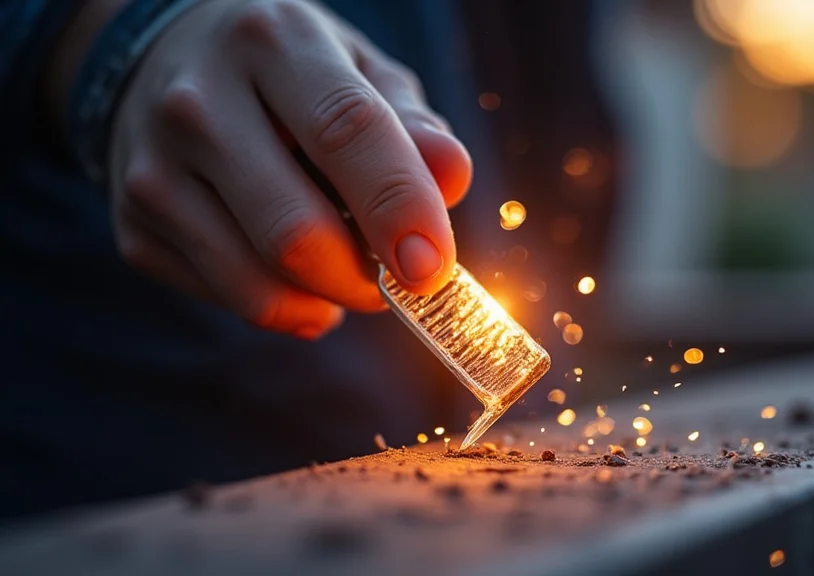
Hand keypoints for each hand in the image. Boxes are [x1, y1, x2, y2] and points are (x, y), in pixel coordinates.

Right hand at [107, 0, 471, 338]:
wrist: (166, 64)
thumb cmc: (290, 74)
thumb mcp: (359, 72)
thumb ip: (411, 124)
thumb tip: (452, 177)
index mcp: (274, 43)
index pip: (346, 131)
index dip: (398, 207)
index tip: (433, 270)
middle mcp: (199, 102)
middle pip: (295, 230)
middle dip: (364, 279)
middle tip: (398, 279)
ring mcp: (154, 169)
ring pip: (259, 282)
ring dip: (328, 301)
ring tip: (348, 274)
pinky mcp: (134, 227)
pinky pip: (229, 299)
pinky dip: (285, 308)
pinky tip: (296, 276)